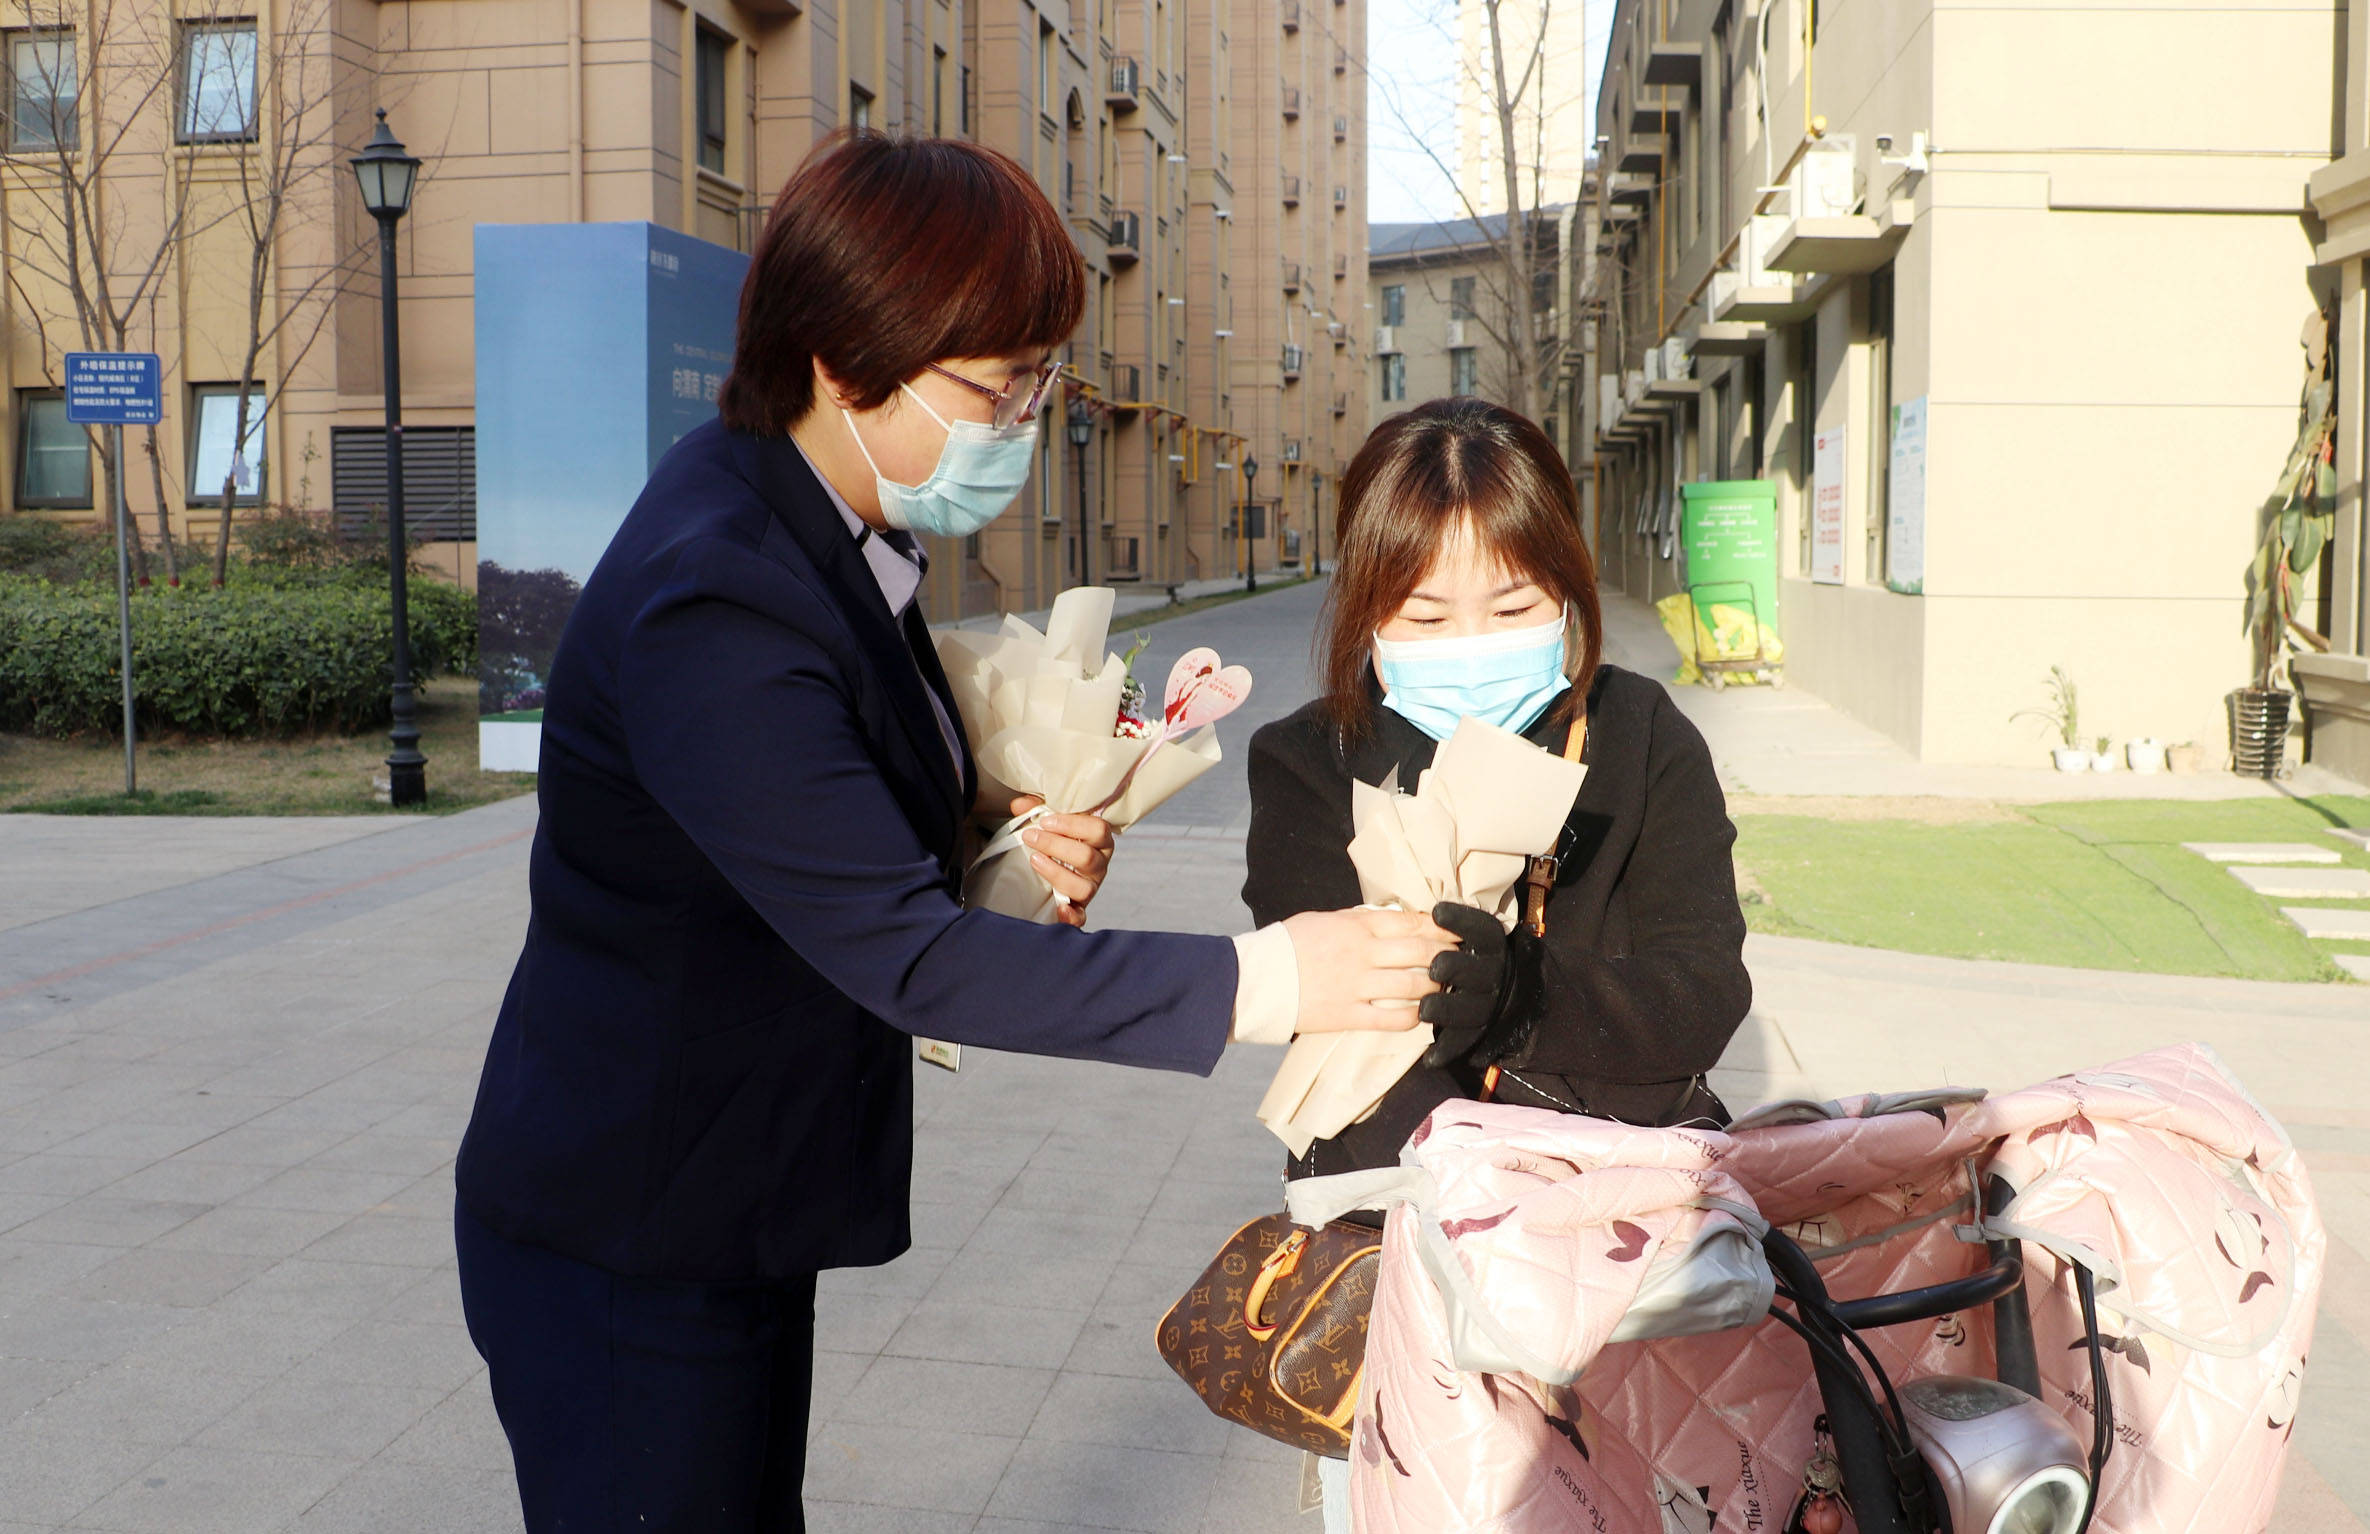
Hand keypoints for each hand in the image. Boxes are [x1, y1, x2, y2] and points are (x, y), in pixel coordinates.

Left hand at [1007, 794, 1113, 929]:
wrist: (1053, 866)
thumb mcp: (1049, 821)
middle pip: (1087, 857)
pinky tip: (1059, 908)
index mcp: (1098, 840)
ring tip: (1034, 859)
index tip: (1045, 821)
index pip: (1098, 829)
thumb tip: (1018, 804)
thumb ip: (1036, 809)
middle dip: (1055, 845)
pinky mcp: (1079, 908)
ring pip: (1084, 887)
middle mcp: (1099, 864)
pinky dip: (1071, 915)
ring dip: (1056, 873)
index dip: (1072, 825)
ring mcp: (1090, 887)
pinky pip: (1081, 916)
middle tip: (1030, 837)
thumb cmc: (1056, 840)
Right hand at [1281, 907, 1457, 1033]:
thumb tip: (1387, 918)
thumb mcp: (1323, 920)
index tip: (1455, 931)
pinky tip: (1423, 1015)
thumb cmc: (1287, 945)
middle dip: (1447, 954)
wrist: (1256, 979)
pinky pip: (1392, 1018)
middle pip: (1420, 952)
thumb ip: (1356, 919)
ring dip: (1436, 986)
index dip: (1438, 927)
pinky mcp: (1349, 1014)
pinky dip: (1413, 1017)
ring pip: (1413, 985)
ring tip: (1446, 987)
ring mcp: (1357, 985)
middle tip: (1463, 959)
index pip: (1409, 922)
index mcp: (1355, 927)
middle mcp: (1362, 954)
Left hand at [1419, 901, 1538, 1068]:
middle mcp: (1493, 975)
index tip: (1437, 912)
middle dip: (1452, 967)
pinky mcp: (1477, 1032)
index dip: (1460, 920)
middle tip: (1433, 967)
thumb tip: (1422, 912)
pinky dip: (1446, 1051)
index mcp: (1492, 946)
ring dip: (1445, 1009)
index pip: (1481, 930)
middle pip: (1473, 971)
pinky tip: (1430, 1058)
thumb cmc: (1474, 956)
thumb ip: (1448, 929)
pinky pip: (1463, 1042)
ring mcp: (1486, 1005)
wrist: (1514, 994)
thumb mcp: (1472, 936)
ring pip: (1467, 1009)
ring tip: (1425, 1009)